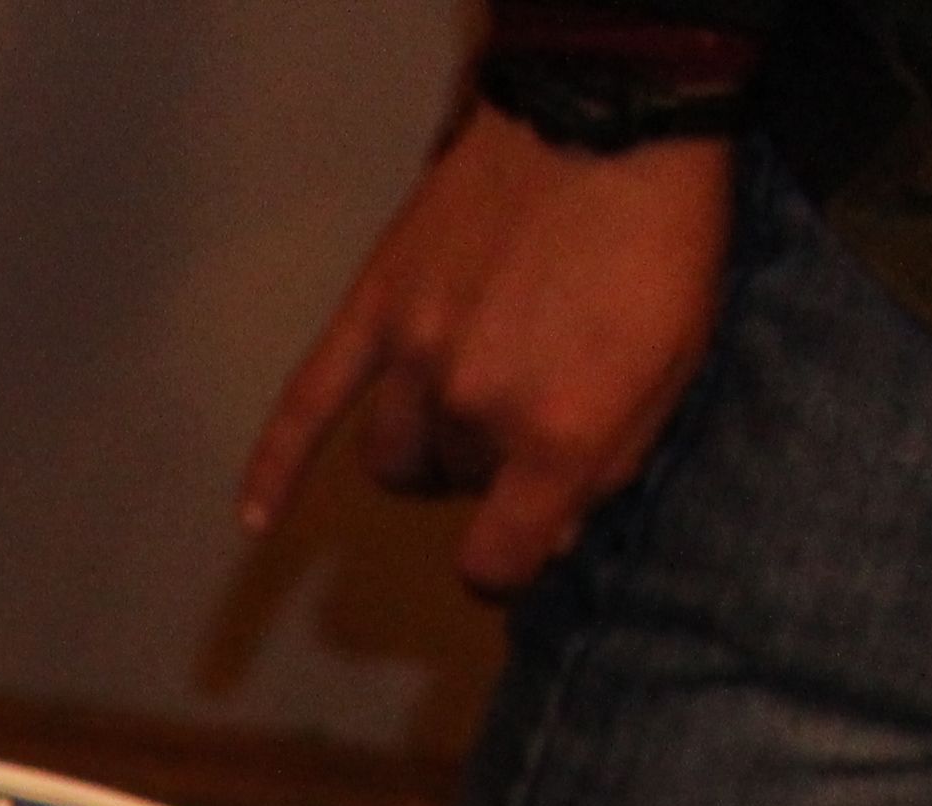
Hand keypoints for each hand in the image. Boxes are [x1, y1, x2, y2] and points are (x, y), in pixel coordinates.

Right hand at [242, 111, 732, 595]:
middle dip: (492, 469)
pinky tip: (255, 522)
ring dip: (425, 455)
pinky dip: (274, 469)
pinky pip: (307, 406)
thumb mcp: (676, 366)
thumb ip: (612, 461)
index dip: (510, 564)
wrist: (609, 116)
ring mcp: (413, 360)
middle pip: (457, 487)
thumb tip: (552, 531)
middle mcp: (474, 408)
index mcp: (557, 432)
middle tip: (531, 414)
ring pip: (395, 457)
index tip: (521, 549)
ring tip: (457, 419)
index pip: (497, 559)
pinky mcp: (374, 312)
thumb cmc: (663, 240)